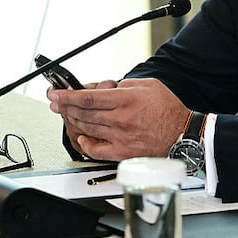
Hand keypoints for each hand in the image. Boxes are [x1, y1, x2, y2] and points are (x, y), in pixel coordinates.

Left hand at [47, 78, 189, 160]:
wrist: (181, 133)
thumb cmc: (168, 110)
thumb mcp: (149, 85)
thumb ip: (126, 85)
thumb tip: (110, 89)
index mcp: (126, 100)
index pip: (88, 97)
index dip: (68, 95)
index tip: (56, 94)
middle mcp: (120, 119)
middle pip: (83, 113)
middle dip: (65, 106)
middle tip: (56, 103)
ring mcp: (120, 137)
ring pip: (88, 128)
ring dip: (74, 121)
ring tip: (68, 115)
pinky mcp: (122, 152)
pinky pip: (96, 150)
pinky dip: (85, 143)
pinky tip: (82, 137)